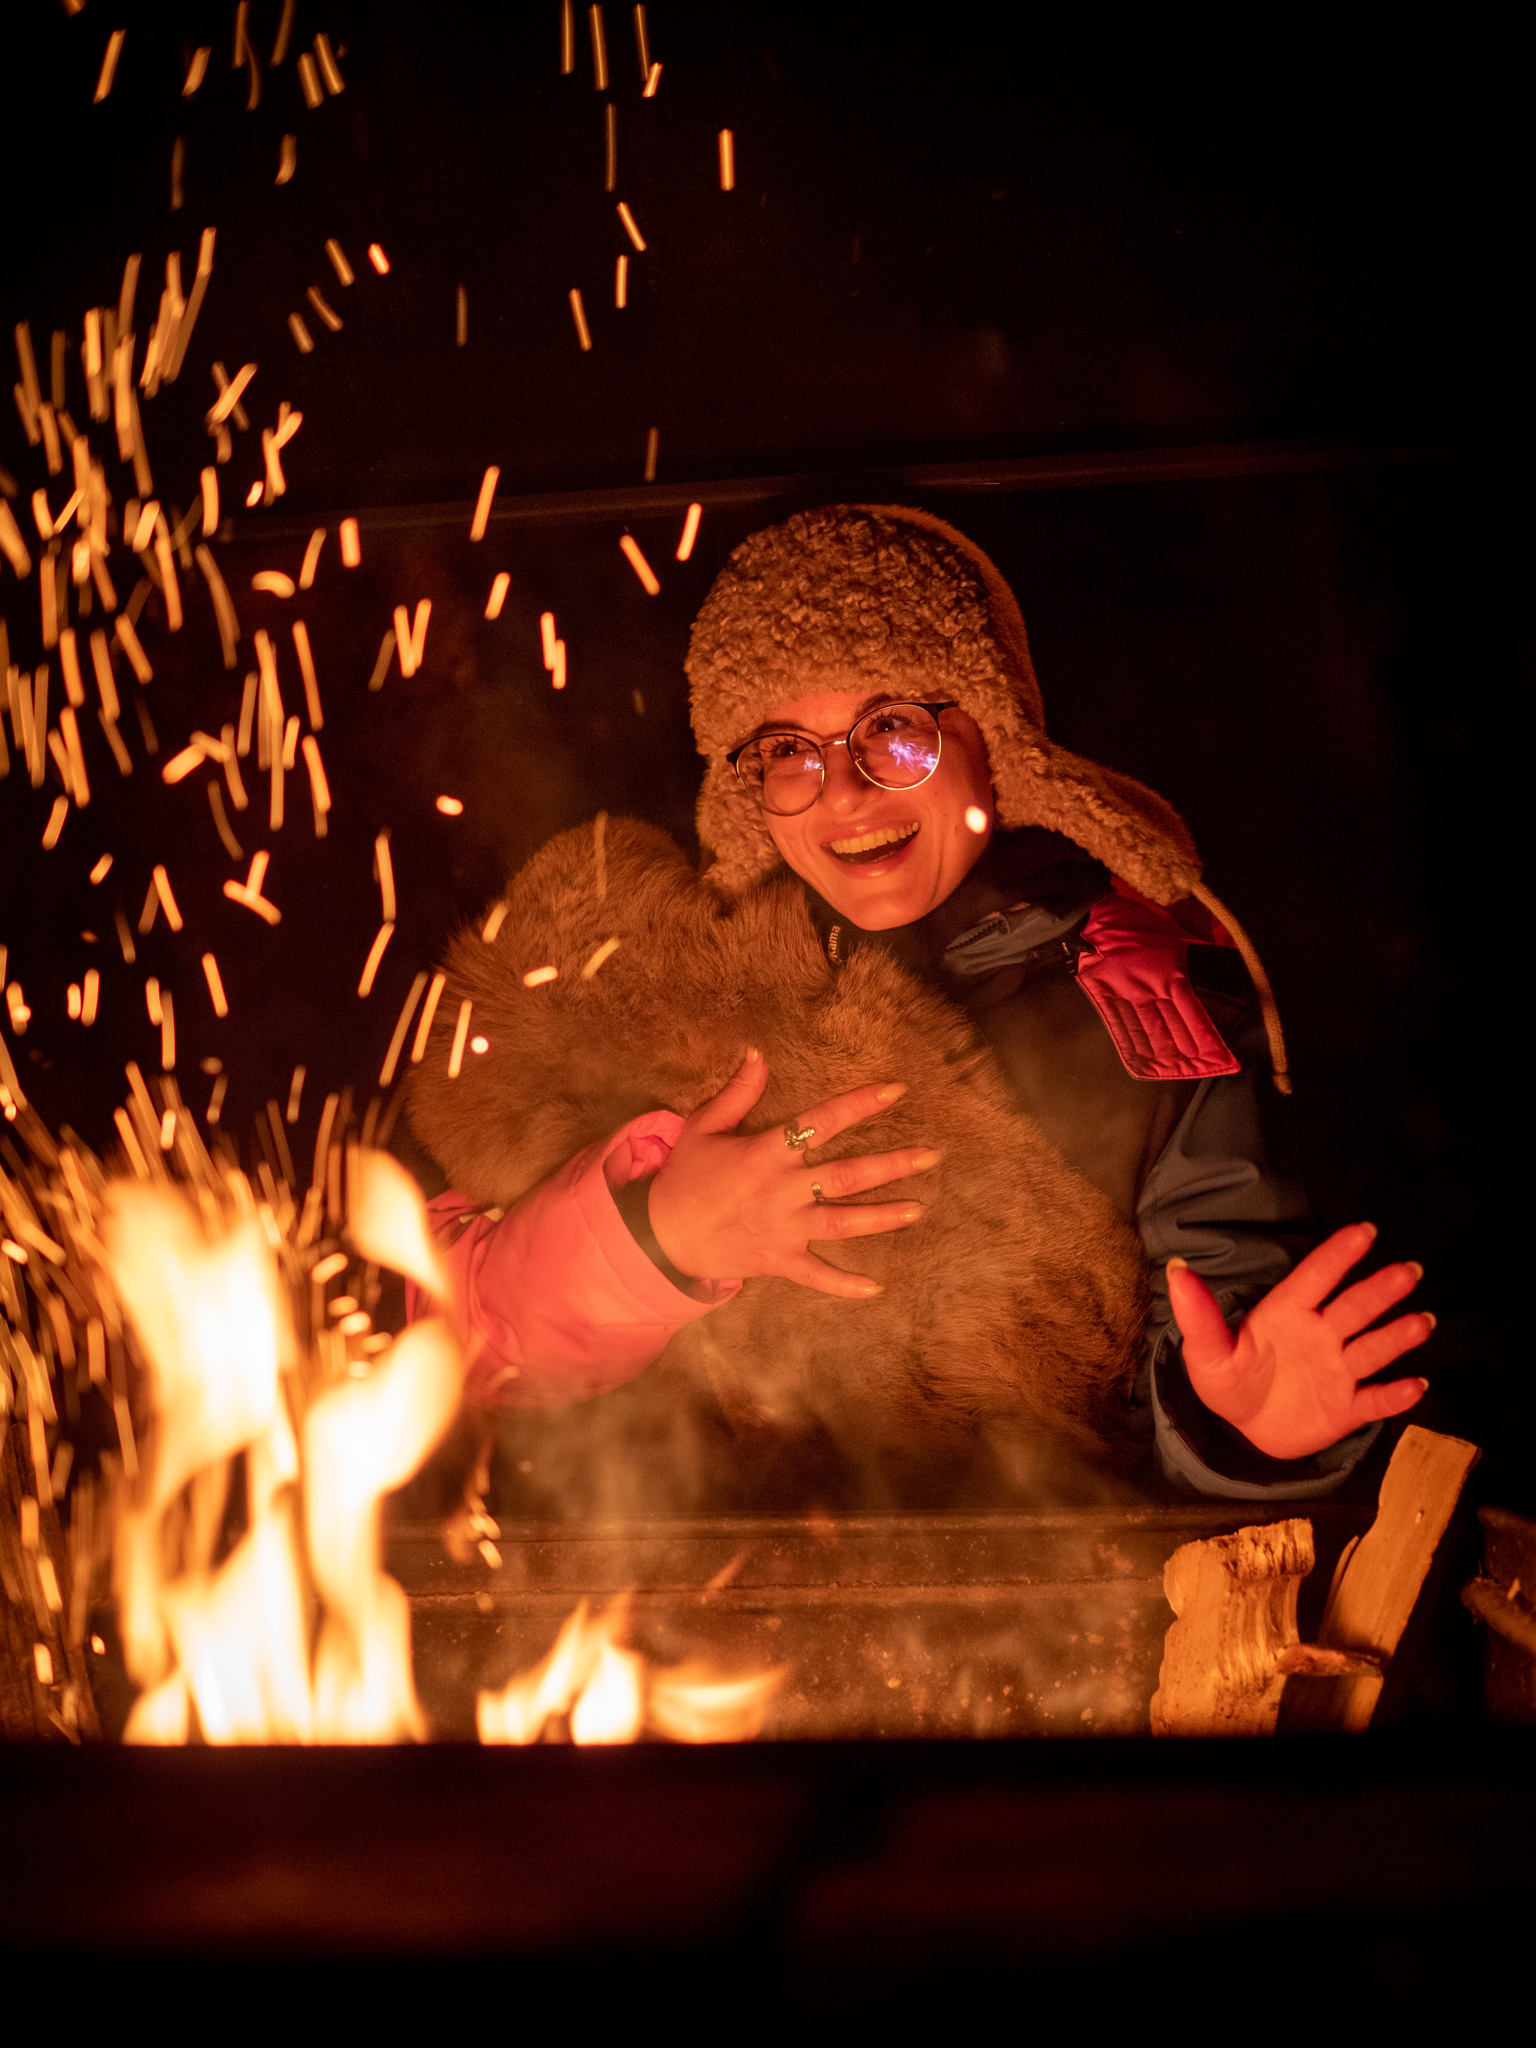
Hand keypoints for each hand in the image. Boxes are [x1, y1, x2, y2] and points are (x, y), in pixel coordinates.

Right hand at [647, 1049, 940, 1296]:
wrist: (660, 1235)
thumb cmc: (683, 1178)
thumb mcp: (703, 1127)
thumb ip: (737, 1093)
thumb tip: (758, 1053)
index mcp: (767, 1152)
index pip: (822, 1121)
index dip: (860, 1104)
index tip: (896, 1090)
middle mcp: (783, 1189)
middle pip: (847, 1175)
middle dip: (892, 1165)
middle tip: (931, 1155)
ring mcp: (784, 1228)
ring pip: (843, 1222)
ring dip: (882, 1217)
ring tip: (918, 1209)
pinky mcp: (778, 1260)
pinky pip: (816, 1275)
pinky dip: (844, 1284)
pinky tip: (876, 1287)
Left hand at [1169, 1223, 1431, 1460]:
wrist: (1243, 1430)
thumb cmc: (1229, 1380)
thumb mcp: (1206, 1350)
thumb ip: (1198, 1313)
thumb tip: (1176, 1268)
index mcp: (1288, 1312)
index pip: (1315, 1278)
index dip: (1338, 1255)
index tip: (1365, 1230)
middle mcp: (1321, 1334)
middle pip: (1354, 1307)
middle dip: (1381, 1290)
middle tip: (1408, 1271)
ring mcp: (1338, 1370)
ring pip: (1372, 1349)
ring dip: (1397, 1336)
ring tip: (1422, 1323)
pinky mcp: (1347, 1408)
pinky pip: (1374, 1400)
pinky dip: (1395, 1396)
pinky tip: (1416, 1385)